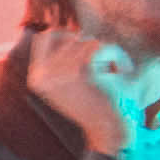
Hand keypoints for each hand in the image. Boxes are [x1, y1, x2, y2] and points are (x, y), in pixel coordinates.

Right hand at [25, 26, 141, 156]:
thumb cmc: (93, 105)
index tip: (84, 45)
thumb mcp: (68, 85)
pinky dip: (116, 55)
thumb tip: (57, 30)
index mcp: (37, 79)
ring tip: (117, 68)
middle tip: (105, 61)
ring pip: (86, 40)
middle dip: (88, 43)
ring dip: (106, 50)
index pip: (42, 38)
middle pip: (67, 37)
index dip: (63, 35)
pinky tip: (122, 69)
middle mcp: (42, 75)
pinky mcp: (81, 71)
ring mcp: (59, 73)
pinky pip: (101, 47)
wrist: (108, 129)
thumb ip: (57, 60)